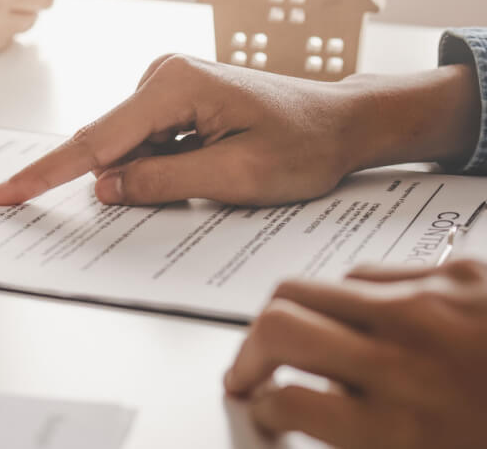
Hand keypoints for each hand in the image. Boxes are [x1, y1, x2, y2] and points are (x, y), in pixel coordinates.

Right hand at [0, 54, 479, 206]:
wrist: (342, 122)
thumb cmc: (304, 144)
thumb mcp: (237, 175)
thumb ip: (164, 181)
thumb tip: (104, 187)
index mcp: (174, 85)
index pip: (96, 140)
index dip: (48, 172)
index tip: (6, 193)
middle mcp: (161, 75)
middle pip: (107, 142)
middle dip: (102, 180)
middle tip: (146, 196)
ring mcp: (165, 85)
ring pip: (125, 147)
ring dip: (141, 177)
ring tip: (213, 177)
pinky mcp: (172, 99)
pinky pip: (142, 143)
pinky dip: (152, 168)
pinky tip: (202, 169)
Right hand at [225, 259, 486, 447]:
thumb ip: (366, 439)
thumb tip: (311, 413)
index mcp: (402, 431)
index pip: (284, 400)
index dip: (262, 407)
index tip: (263, 409)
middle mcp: (405, 361)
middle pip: (277, 327)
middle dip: (248, 353)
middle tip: (250, 372)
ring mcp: (430, 307)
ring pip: (309, 288)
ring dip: (291, 319)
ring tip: (299, 340)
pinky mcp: (458, 272)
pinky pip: (369, 273)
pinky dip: (352, 300)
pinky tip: (366, 321)